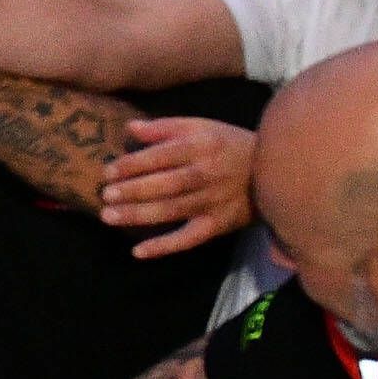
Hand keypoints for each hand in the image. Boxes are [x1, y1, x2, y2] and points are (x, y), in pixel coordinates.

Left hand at [98, 118, 254, 258]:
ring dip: (139, 215)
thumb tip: (129, 128)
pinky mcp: (217, 225)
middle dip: (132, 190)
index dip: (133, 165)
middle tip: (104, 195)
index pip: (161, 156)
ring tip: (109, 217)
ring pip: (172, 211)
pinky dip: (165, 247)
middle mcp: (206, 174)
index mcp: (200, 146)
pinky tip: (139, 252)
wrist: (273, 171)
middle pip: (165, 185)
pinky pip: (189, 239)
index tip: (108, 171)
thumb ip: (165, 127)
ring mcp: (213, 202)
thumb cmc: (227, 145)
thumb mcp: (201, 126)